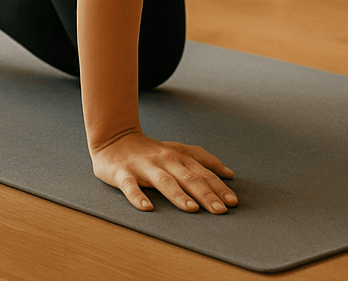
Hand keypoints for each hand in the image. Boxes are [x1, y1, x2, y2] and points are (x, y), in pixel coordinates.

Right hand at [90, 130, 237, 212]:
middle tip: (220, 210)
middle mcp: (164, 159)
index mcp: (178, 156)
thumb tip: (229, 174)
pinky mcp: (123, 173)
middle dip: (205, 194)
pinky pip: (131, 186)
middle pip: (188, 177)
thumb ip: (202, 160)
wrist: (114, 137)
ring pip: (164, 181)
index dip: (218, 186)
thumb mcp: (178, 150)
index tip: (233, 202)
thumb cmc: (150, 150)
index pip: (203, 172)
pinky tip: (147, 208)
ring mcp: (144, 166)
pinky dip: (138, 197)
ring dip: (178, 195)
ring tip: (191, 209)